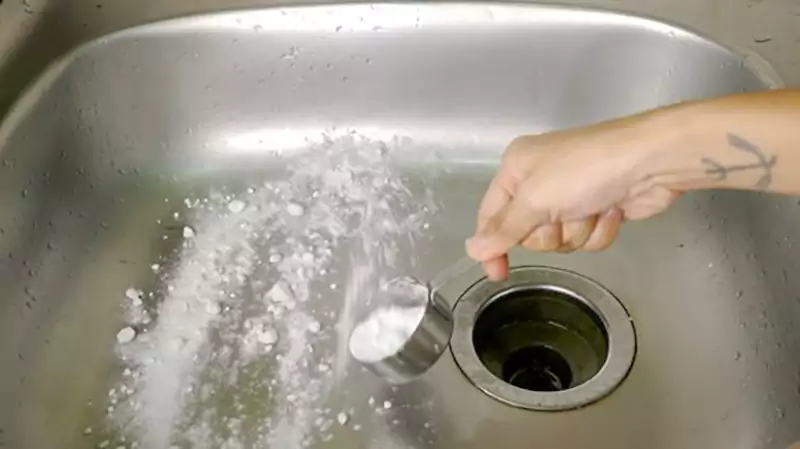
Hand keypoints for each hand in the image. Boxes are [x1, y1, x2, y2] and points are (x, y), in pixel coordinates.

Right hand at [466, 116, 681, 280]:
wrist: (649, 161)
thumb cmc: (585, 170)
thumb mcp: (535, 199)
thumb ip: (503, 230)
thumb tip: (472, 250)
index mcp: (516, 168)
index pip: (491, 215)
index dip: (492, 245)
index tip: (496, 273)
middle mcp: (539, 181)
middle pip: (527, 233)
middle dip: (549, 232)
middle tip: (561, 216)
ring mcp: (570, 196)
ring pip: (560, 239)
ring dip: (577, 231)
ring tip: (591, 208)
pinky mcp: (597, 209)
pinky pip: (586, 238)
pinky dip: (599, 230)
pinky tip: (611, 211)